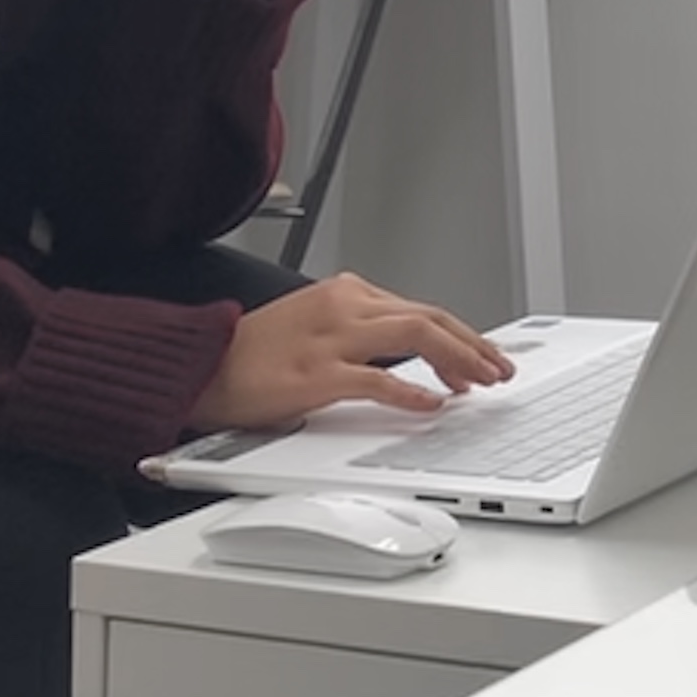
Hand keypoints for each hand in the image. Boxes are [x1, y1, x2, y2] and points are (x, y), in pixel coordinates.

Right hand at [187, 272, 514, 431]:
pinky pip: (377, 380)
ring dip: (459, 360)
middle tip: (499, 369)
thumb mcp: (315, 326)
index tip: (484, 355)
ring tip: (480, 382)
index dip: (461, 335)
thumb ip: (361, 333)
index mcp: (347, 293)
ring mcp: (332, 338)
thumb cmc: (251, 353)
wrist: (197, 364)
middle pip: (430, 318)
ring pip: (416, 336)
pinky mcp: (315, 374)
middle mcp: (346, 307)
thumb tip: (411, 355)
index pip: (420, 310)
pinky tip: (431, 403)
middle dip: (473, 345)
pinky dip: (411, 390)